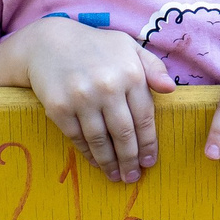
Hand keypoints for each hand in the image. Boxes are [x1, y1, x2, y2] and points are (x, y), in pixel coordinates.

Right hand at [8, 17, 172, 182]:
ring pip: (100, 141)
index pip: (144, 118)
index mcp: (130, 73)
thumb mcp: (128, 47)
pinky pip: (77, 138)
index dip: (148, 144)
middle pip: (124, 134)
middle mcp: (107, 86)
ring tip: (116, 176)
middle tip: (133, 176)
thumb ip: (154, 67)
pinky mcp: (59, 108)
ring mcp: (81, 98)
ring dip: (110, 163)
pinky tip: (96, 161)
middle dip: (131, 160)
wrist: (49, 42)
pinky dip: (88, 153)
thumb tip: (170, 89)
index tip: (149, 161)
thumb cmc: (96, 47)